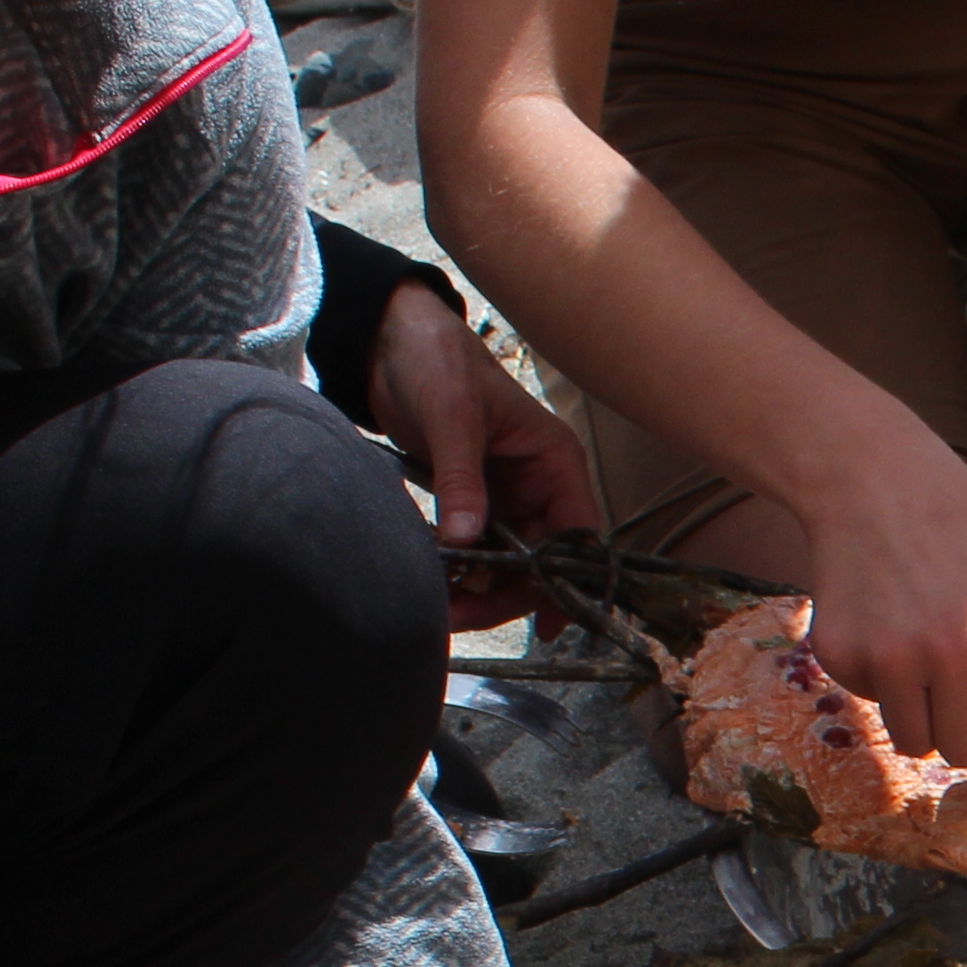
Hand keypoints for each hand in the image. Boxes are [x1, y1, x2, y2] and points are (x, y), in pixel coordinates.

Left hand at [364, 283, 600, 627]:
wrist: (390, 340)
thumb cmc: (436, 361)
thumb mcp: (452, 418)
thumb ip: (461, 480)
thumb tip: (464, 540)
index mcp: (554, 462)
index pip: (576, 535)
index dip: (565, 581)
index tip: (546, 625)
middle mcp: (539, 485)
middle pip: (540, 560)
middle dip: (503, 592)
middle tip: (456, 616)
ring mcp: (506, 495)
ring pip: (505, 561)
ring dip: (476, 586)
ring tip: (436, 605)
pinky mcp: (472, 500)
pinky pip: (474, 547)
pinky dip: (456, 568)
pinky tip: (432, 583)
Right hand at [799, 431, 966, 773]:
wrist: (875, 478)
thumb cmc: (959, 530)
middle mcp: (956, 659)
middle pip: (964, 754)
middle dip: (963, 734)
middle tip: (955, 692)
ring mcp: (894, 660)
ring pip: (913, 743)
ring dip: (918, 716)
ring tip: (918, 660)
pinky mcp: (843, 655)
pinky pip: (869, 703)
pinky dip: (876, 680)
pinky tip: (882, 627)